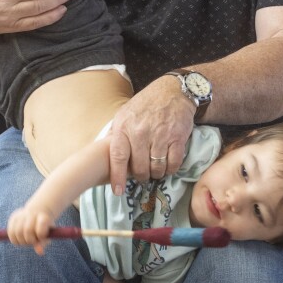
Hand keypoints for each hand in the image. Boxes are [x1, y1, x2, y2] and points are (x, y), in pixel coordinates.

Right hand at [6, 202, 55, 253]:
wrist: (37, 214)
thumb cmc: (44, 229)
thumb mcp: (46, 236)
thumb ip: (43, 243)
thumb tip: (39, 252)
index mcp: (43, 217)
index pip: (42, 224)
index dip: (40, 234)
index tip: (41, 237)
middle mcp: (32, 213)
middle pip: (28, 230)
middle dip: (30, 240)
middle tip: (31, 242)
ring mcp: (22, 214)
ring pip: (18, 232)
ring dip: (21, 241)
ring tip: (25, 241)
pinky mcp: (13, 218)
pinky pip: (11, 232)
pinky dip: (14, 239)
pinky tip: (19, 240)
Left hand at [107, 76, 193, 193]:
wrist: (173, 91)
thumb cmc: (146, 105)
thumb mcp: (124, 114)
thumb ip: (116, 134)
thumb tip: (104, 153)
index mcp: (124, 127)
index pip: (117, 157)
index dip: (118, 177)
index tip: (118, 191)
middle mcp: (140, 132)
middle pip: (139, 168)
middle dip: (141, 176)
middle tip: (143, 174)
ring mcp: (160, 135)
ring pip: (156, 168)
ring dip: (157, 174)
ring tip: (156, 169)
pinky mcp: (177, 138)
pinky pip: (173, 164)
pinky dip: (170, 169)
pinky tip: (168, 165)